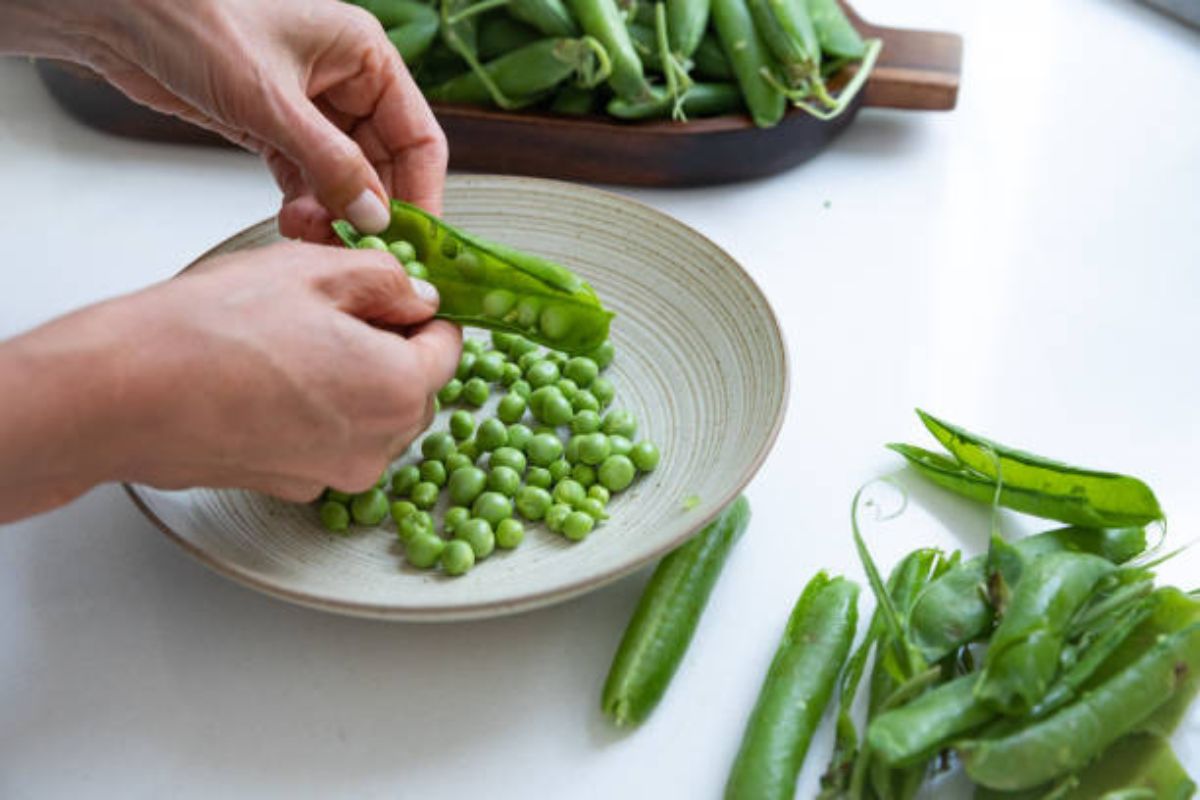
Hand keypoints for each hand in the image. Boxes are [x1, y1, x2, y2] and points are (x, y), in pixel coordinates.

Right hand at [0, 245, 461, 520]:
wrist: (121, 395)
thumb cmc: (212, 329)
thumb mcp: (314, 272)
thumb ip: (386, 281)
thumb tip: (419, 296)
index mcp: (399, 388)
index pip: (448, 348)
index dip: (423, 313)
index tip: (395, 292)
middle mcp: (378, 445)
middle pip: (414, 388)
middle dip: (390, 348)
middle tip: (332, 309)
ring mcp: (335, 473)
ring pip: (373, 417)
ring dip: (354, 379)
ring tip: (292, 340)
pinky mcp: (293, 486)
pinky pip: (330, 441)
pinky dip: (317, 411)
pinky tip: (267, 378)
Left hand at [37, 0, 446, 238]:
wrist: (116, 15)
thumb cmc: (193, 22)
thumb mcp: (272, 102)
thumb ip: (331, 165)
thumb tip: (375, 217)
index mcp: (364, 56)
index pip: (418, 137)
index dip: (420, 193)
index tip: (414, 241)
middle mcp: (345, 81)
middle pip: (385, 164)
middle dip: (371, 209)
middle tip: (362, 250)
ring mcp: (311, 107)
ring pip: (346, 177)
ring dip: (335, 213)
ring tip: (313, 233)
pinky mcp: (276, 127)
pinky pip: (309, 178)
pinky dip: (306, 204)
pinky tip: (295, 222)